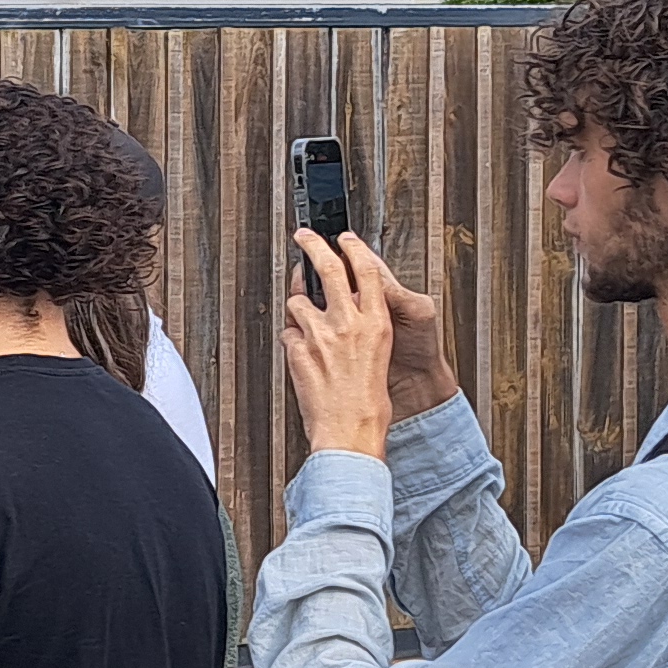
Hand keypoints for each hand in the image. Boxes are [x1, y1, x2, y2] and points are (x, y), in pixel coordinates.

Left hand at [285, 230, 444, 461]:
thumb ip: (362, 329)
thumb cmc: (368, 403)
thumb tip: (349, 312)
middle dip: (313, 246)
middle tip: (303, 236)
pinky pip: (288, 334)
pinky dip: (292, 340)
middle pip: (328, 268)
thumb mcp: (379, 357)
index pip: (367, 271)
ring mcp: (320, 335)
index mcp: (376, 324)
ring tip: (307, 324)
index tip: (344, 238)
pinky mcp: (298, 349)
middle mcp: (349, 324)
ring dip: (298, 310)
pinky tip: (301, 353)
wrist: (349, 431)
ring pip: (299, 303)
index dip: (354, 249)